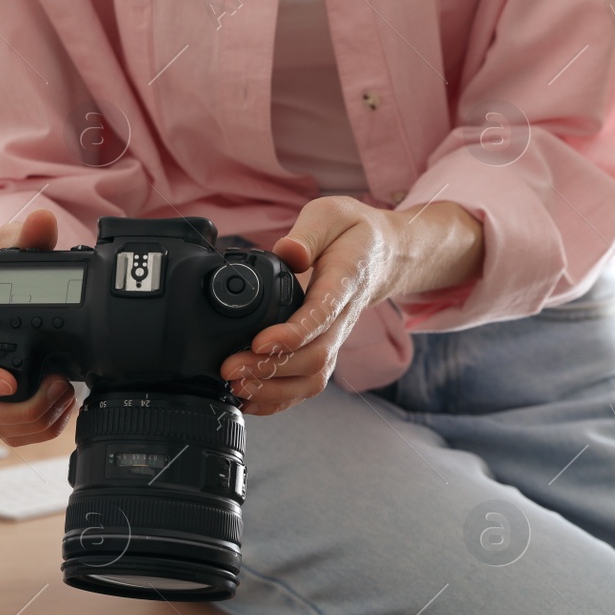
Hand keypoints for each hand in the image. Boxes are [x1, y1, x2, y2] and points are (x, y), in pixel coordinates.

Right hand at [0, 209, 76, 446]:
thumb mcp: (8, 247)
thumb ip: (25, 236)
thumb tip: (40, 223)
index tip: (6, 381)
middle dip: (15, 410)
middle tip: (55, 388)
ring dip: (30, 423)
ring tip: (64, 396)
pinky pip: (5, 432)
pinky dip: (36, 429)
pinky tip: (62, 407)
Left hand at [219, 197, 482, 414]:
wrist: (382, 254)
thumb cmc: (351, 233)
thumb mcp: (331, 214)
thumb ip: (309, 233)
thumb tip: (288, 253)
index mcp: (344, 281)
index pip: (322, 314)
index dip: (293, 333)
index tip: (261, 341)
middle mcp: (342, 317)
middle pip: (315, 356)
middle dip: (272, 368)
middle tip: (231, 369)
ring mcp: (335, 338)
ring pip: (313, 377)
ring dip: (274, 390)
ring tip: (237, 387)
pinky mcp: (324, 350)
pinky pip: (308, 384)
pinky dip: (279, 399)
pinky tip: (250, 400)